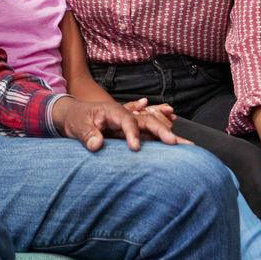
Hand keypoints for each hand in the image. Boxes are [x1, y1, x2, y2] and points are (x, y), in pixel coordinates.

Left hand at [52, 98, 181, 150]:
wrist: (72, 116)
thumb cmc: (75, 118)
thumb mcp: (77, 125)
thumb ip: (87, 134)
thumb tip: (97, 145)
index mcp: (112, 111)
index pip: (126, 120)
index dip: (132, 133)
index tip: (134, 147)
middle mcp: (125, 116)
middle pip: (147, 121)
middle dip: (161, 131)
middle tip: (175, 143)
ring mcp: (130, 125)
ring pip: (152, 128)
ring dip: (169, 136)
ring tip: (188, 146)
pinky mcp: (130, 134)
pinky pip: (149, 136)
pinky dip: (163, 138)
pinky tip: (178, 145)